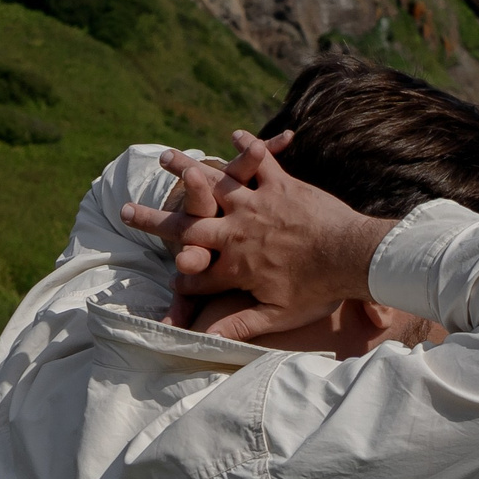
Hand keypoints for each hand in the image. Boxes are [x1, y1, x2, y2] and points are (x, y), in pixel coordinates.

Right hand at [121, 131, 397, 341]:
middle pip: (186, 228)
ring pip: (214, 184)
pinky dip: (249, 149)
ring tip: (163, 157)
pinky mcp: (279, 185)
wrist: (354, 257)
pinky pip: (260, 162)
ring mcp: (255, 205)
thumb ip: (239, 327)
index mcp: (234, 266)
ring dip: (186, 169)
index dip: (182, 282)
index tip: (169, 284)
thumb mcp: (277, 316)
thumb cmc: (319, 290)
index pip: (197, 276)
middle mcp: (236, 232)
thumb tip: (206, 342)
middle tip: (124, 212)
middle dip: (153, 222)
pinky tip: (235, 136)